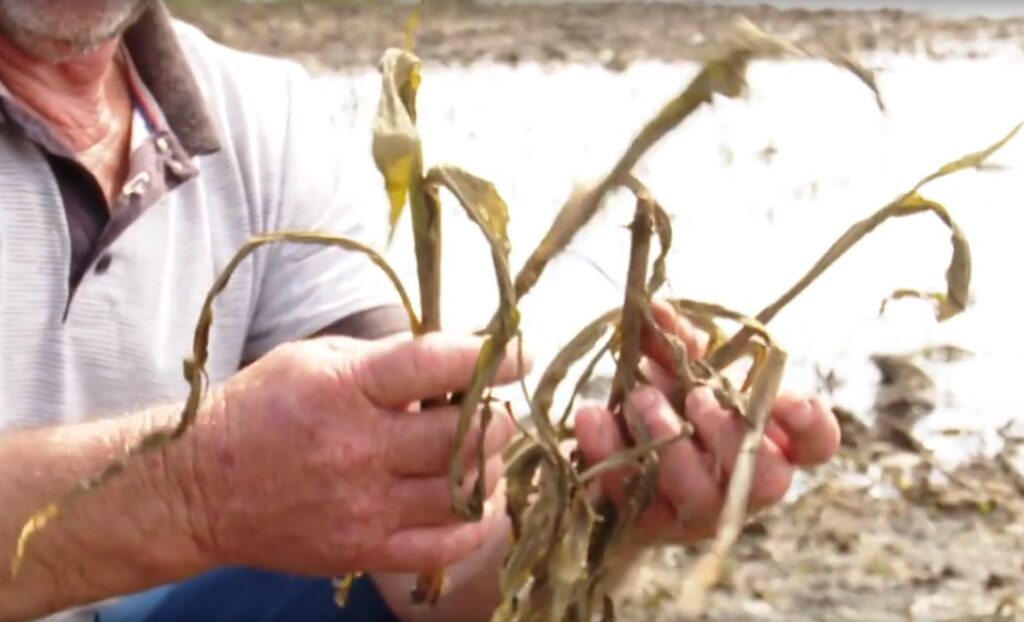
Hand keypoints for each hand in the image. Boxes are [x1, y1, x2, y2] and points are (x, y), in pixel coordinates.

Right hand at [176, 332, 529, 575]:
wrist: (198, 489)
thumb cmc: (260, 409)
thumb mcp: (313, 358)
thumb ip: (385, 356)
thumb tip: (456, 352)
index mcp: (344, 389)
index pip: (435, 365)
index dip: (491, 356)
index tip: (521, 352)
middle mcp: (358, 450)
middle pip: (465, 434)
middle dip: (496, 415)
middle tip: (493, 407)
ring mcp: (364, 507)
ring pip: (465, 489)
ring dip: (490, 465)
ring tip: (481, 450)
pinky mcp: (363, 550)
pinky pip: (446, 544)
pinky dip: (477, 520)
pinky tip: (476, 498)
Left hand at [574, 301, 839, 544]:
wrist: (613, 470)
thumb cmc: (665, 409)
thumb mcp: (676, 372)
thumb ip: (676, 341)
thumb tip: (654, 307)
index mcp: (767, 442)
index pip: (815, 445)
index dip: (814, 426)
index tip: (792, 400)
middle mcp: (741, 486)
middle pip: (766, 479)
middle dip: (729, 433)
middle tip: (696, 398)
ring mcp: (696, 513)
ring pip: (698, 493)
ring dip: (668, 439)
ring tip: (638, 398)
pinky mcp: (647, 525)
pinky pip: (632, 498)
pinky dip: (610, 451)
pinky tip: (592, 416)